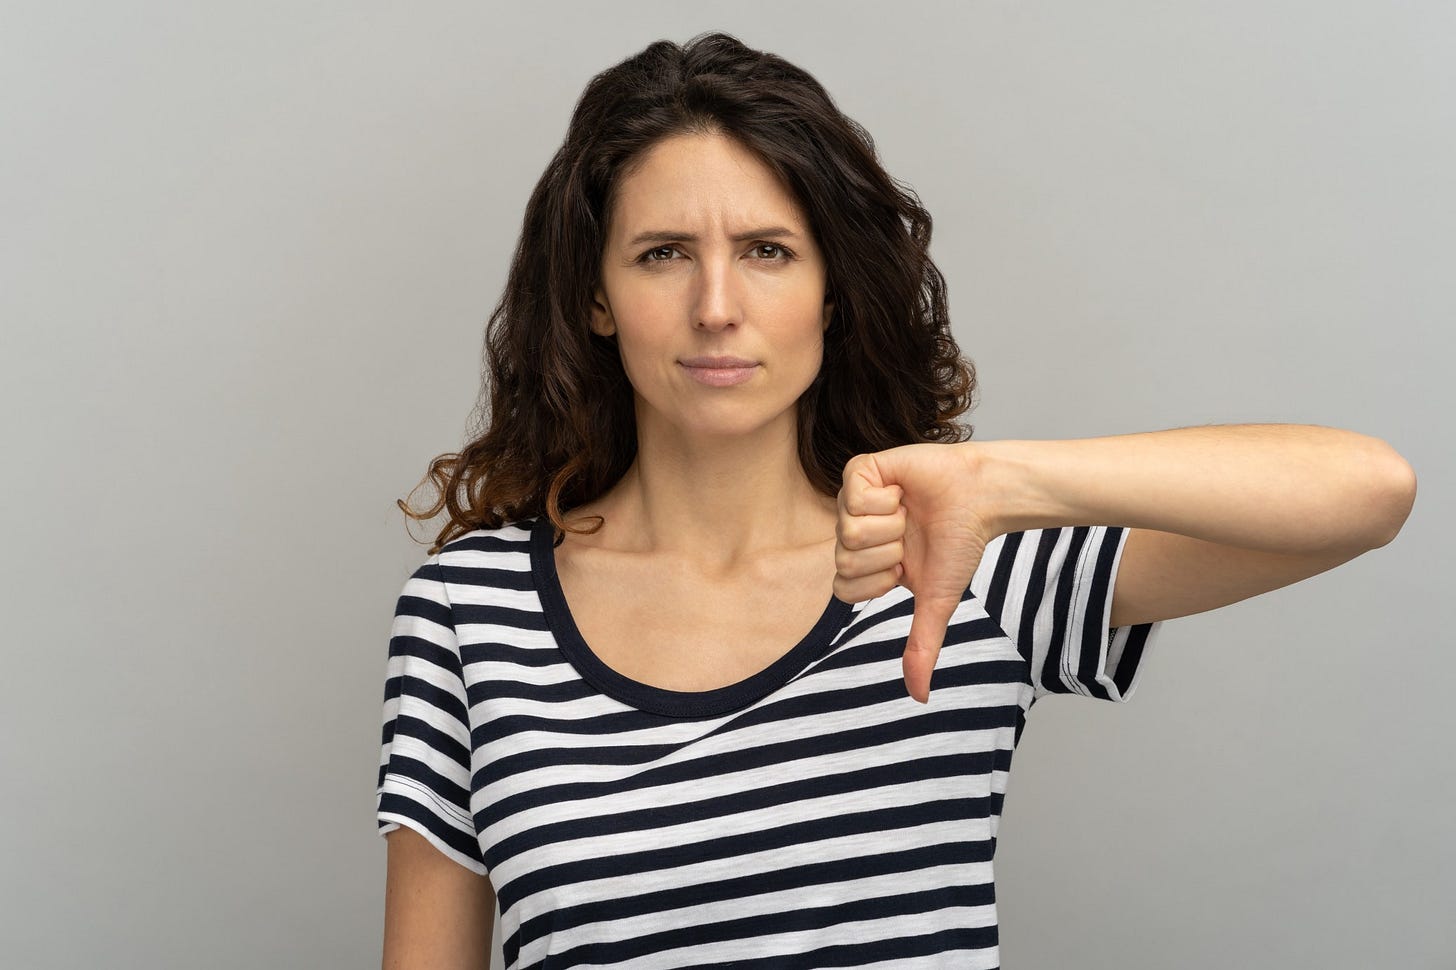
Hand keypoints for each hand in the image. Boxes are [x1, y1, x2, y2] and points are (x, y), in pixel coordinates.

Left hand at [833, 442, 995, 703]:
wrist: (982, 499)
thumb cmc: (959, 544)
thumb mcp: (936, 602)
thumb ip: (921, 647)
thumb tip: (918, 698)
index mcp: (864, 562)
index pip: (842, 588)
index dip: (878, 581)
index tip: (905, 566)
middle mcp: (853, 532)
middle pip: (844, 560)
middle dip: (888, 553)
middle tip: (910, 536)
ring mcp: (853, 501)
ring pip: (848, 529)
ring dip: (890, 525)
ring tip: (908, 512)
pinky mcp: (861, 470)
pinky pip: (854, 496)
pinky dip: (886, 498)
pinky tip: (902, 491)